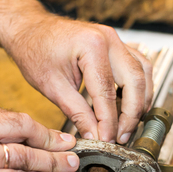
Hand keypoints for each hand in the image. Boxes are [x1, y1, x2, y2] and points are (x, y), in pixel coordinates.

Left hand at [0, 0, 152, 143]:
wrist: (29, 31)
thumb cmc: (35, 51)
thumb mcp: (52, 86)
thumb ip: (77, 112)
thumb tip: (94, 135)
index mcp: (91, 47)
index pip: (107, 93)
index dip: (110, 122)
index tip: (108, 140)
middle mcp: (109, 39)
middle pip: (135, 81)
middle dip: (131, 114)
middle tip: (122, 137)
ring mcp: (114, 39)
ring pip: (143, 72)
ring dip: (140, 101)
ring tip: (129, 125)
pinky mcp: (114, 44)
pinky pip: (137, 65)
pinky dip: (137, 87)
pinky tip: (130, 105)